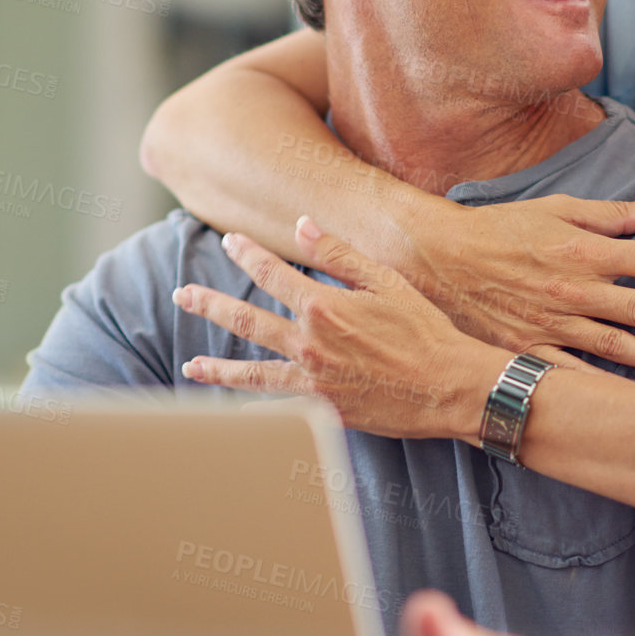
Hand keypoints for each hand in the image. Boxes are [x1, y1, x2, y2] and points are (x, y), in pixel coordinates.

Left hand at [173, 216, 571, 439]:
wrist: (451, 387)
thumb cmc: (425, 330)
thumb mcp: (387, 280)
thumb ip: (340, 254)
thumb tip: (302, 225)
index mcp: (323, 306)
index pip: (271, 273)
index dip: (247, 254)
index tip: (229, 242)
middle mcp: (309, 344)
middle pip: (246, 319)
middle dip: (210, 303)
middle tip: (183, 293)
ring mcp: (312, 381)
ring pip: (250, 372)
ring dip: (217, 366)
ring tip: (191, 365)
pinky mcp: (324, 410)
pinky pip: (277, 409)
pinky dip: (252, 411)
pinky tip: (234, 410)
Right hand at [399, 193, 634, 379]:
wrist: (438, 259)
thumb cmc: (501, 229)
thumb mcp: (558, 210)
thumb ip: (613, 214)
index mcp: (586, 252)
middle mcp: (575, 291)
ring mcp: (554, 325)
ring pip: (618, 347)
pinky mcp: (531, 350)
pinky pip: (575, 374)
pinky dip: (605, 388)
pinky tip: (633, 400)